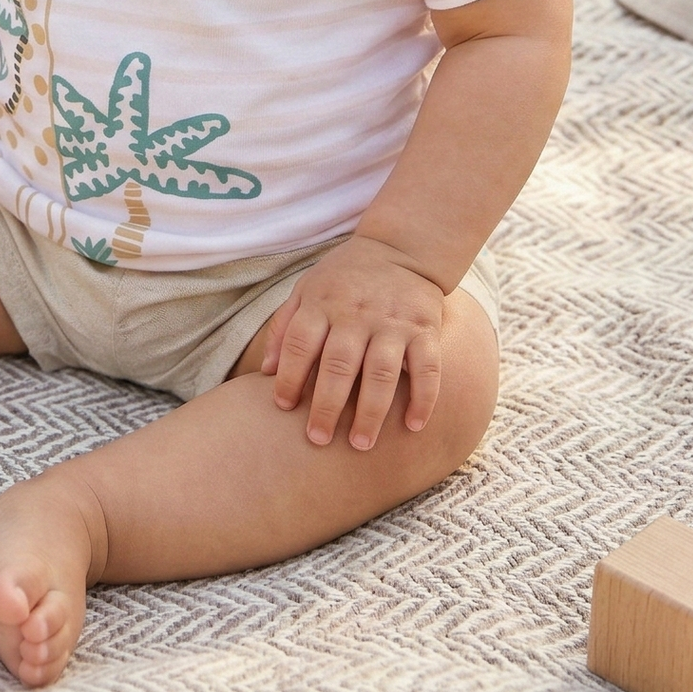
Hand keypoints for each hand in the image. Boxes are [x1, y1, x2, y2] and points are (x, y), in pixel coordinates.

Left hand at [261, 236, 447, 449]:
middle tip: (318, 439)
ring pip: (381, 373)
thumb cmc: (344, 277)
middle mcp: (357, 314)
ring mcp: (393, 323)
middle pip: (339, 365)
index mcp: (323, 304)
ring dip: (371, 412)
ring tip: (361, 444)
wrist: (401, 247)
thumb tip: (264, 372)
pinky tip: (413, 426)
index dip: (290, 377)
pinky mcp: (425, 330)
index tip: (283, 407)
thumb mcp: (307, 289)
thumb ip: (284, 327)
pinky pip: (427, 369)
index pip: (301, 344)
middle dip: (327, 406)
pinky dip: (423, 399)